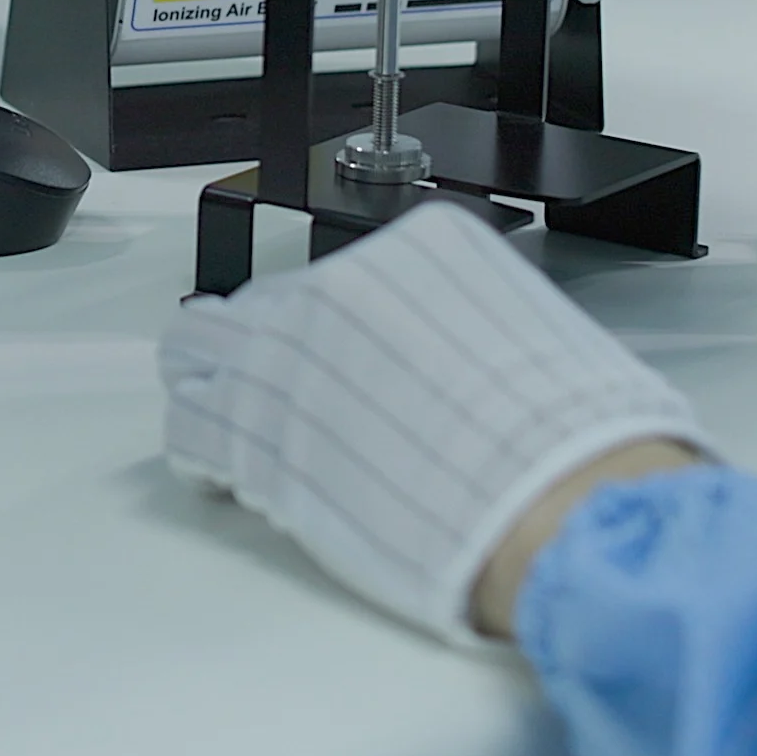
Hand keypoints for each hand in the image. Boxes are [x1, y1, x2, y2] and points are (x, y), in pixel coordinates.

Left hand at [160, 202, 709, 645]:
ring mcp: (282, 354)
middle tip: (287, 387)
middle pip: (264, 300)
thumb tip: (445, 358)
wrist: (559, 507)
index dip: (336, 321)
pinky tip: (222, 469)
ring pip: (199, 347)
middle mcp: (334, 286)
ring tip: (234, 415)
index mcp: (413, 248)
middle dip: (270, 343)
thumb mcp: (531, 336)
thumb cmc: (567, 439)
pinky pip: (189, 426)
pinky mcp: (249, 433)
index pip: (339, 269)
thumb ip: (463, 329)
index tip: (344, 350)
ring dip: (217, 380)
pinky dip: (202, 447)